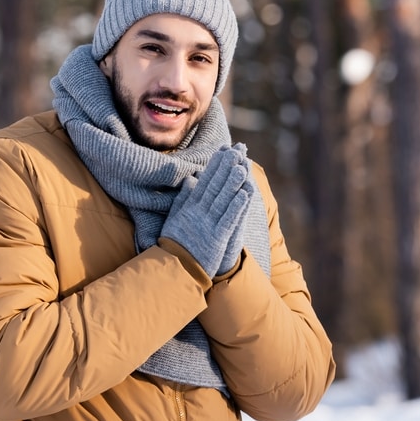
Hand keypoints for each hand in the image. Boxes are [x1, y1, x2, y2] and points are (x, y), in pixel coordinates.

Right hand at [160, 145, 252, 275]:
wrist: (174, 270)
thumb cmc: (175, 245)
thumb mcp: (175, 218)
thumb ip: (184, 198)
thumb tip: (191, 179)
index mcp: (189, 208)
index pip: (204, 182)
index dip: (214, 165)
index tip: (223, 150)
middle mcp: (198, 213)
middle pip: (214, 186)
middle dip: (226, 167)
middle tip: (237, 151)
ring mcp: (207, 225)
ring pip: (222, 200)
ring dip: (233, 183)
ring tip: (242, 167)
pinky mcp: (217, 239)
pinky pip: (228, 220)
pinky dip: (236, 207)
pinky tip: (245, 194)